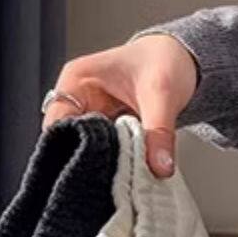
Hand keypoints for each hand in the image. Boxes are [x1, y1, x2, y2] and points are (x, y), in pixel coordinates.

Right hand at [41, 35, 198, 176]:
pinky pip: (105, 154)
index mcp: (76, 81)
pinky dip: (116, 165)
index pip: (57, 123)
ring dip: (104, 166)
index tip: (95, 165)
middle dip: (89, 161)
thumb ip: (159, 131)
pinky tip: (128, 174)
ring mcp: (91, 118)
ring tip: (123, 178)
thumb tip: (160, 168)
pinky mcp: (106, 133)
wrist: (180, 58)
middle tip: (113, 177)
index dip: (71, 147)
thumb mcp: (162, 94)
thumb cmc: (162, 61)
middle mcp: (77, 101)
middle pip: (68, 142)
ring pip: (86, 152)